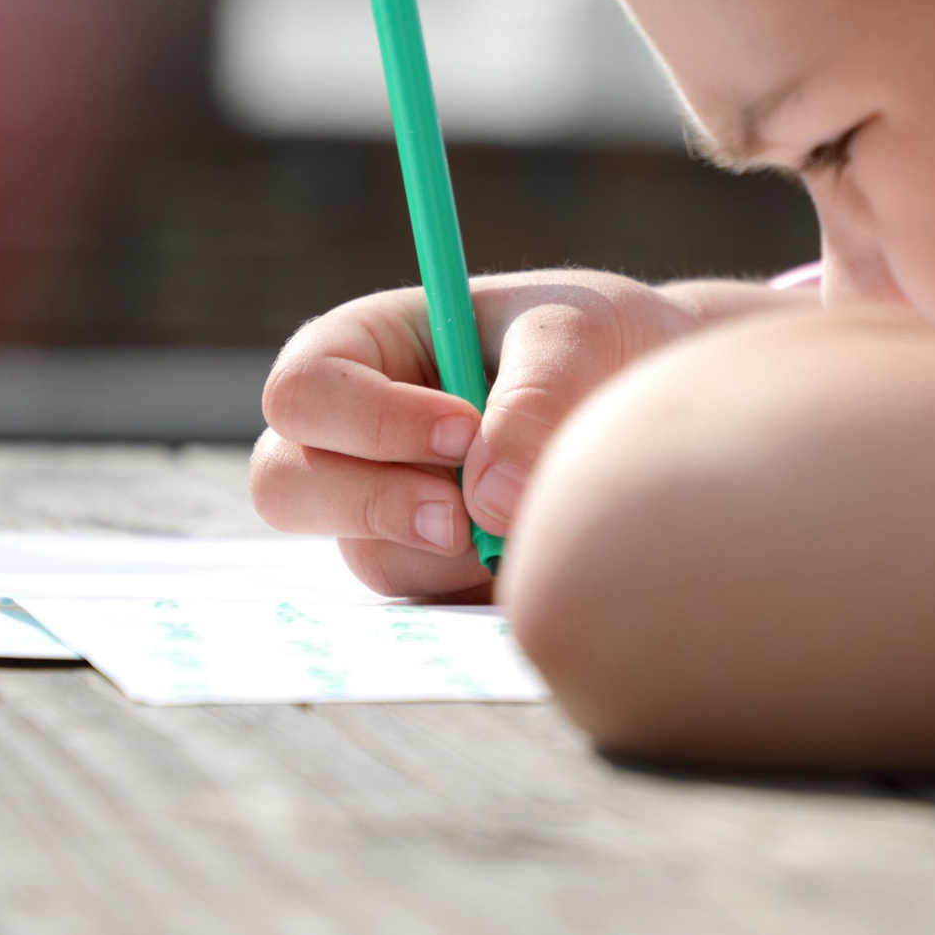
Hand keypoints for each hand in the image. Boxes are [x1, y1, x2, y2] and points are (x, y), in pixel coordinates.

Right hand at [250, 270, 802, 597]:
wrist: (647, 404)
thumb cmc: (597, 341)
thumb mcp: (578, 329)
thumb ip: (537, 393)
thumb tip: (489, 503)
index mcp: (364, 349)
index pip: (305, 389)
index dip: (367, 418)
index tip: (463, 428)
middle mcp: (353, 436)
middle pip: (286, 485)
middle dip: (376, 504)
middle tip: (466, 519)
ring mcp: (382, 510)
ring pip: (365, 555)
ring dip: (446, 553)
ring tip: (530, 515)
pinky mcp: (427, 573)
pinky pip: (423, 605)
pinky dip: (477, 589)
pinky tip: (534, 550)